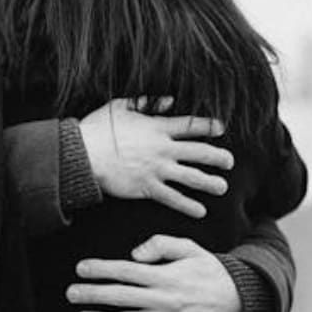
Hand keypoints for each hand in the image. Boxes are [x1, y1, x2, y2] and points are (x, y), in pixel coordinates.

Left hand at [66, 235, 239, 311]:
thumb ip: (161, 244)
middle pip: (122, 298)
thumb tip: (134, 253)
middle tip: (70, 293)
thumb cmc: (207, 270)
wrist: (238, 301)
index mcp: (167, 276)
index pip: (127, 272)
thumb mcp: (189, 248)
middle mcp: (165, 300)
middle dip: (93, 296)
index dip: (101, 270)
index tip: (81, 268)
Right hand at [79, 97, 233, 217]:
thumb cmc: (97, 129)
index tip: (220, 128)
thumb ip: (146, 102)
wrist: (82, 154)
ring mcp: (157, 169)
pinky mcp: (147, 187)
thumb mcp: (120, 106)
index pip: (191, 126)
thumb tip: (169, 100)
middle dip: (219, 158)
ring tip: (222, 187)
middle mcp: (163, 149)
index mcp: (157, 127)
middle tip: (229, 162)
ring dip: (211, 183)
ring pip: (193, 177)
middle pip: (201, 153)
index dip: (208, 126)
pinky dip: (188, 206)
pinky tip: (200, 211)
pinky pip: (174, 198)